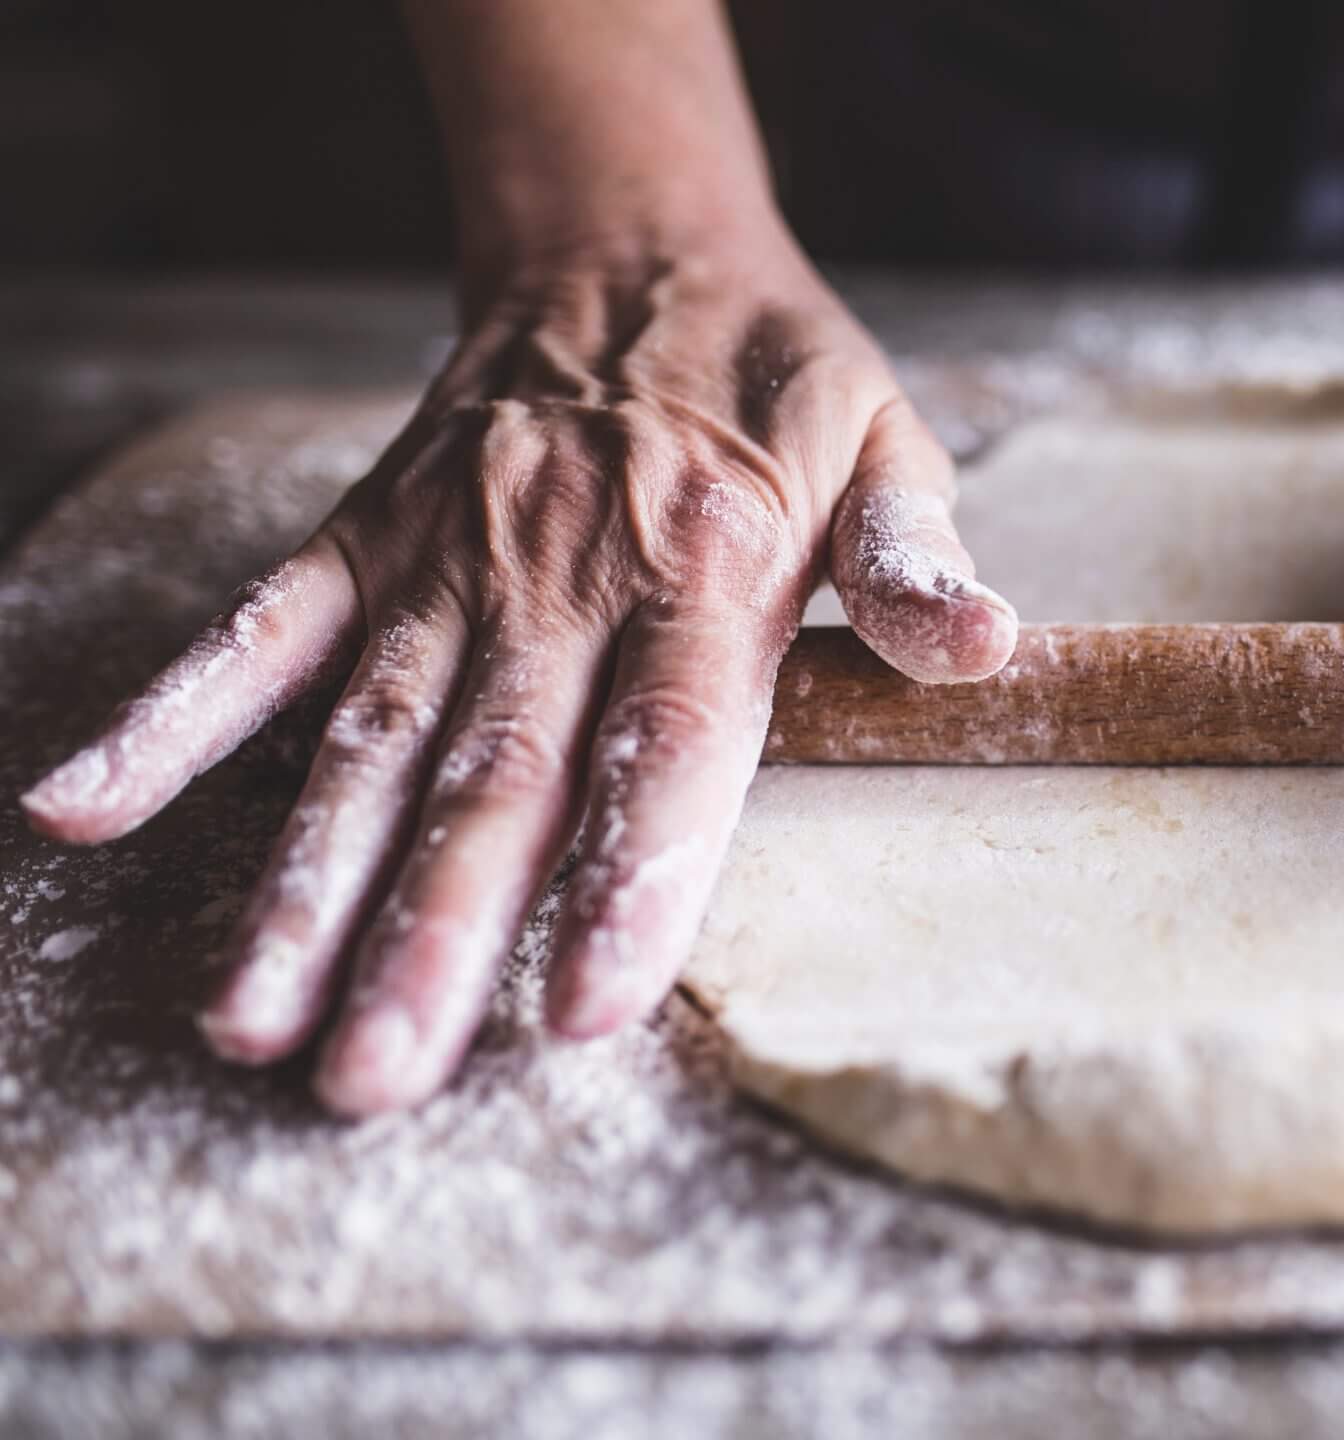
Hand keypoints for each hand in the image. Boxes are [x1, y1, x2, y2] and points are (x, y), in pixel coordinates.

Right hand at [20, 231, 1019, 1112]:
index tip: (578, 1010)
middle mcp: (562, 579)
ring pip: (365, 741)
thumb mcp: (889, 449)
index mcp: (706, 571)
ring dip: (303, 886)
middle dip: (430, 939)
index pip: (666, 750)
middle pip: (492, 781)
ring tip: (253, 1023)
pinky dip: (169, 716)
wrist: (633, 245)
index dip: (627, 880)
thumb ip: (918, 563)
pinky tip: (80, 810)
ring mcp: (446, 561)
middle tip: (374, 1083)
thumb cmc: (780, 386)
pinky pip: (256, 631)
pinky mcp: (365, 538)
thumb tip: (990, 654)